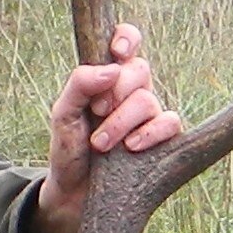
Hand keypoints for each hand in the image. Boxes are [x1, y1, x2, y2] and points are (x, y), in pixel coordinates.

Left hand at [29, 21, 182, 232]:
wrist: (73, 193)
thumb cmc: (69, 150)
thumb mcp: (62, 115)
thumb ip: (79, 85)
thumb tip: (110, 68)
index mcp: (109, 76)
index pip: (127, 41)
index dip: (127, 39)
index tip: (117, 53)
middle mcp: (132, 91)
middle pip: (139, 70)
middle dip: (115, 93)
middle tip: (96, 113)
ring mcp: (150, 114)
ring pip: (149, 99)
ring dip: (122, 121)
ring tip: (101, 144)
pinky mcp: (163, 139)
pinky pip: (170, 123)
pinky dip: (149, 134)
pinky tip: (131, 148)